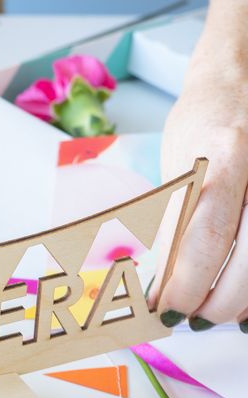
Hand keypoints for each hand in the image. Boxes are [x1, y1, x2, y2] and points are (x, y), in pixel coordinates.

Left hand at [152, 43, 247, 332]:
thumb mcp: (178, 165)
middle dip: (215, 300)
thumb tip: (158, 282)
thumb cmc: (204, 124)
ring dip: (241, 299)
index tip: (162, 311)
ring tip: (215, 314)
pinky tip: (245, 304)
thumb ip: (172, 220)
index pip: (201, 236)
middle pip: (246, 254)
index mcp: (220, 157)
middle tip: (188, 319)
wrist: (245, 78)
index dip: (183, 283)